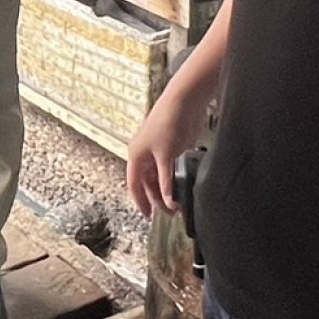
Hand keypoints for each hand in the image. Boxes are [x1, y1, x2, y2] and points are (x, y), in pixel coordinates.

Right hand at [126, 77, 209, 215]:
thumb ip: (166, 181)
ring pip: (160, 177)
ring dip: (167, 190)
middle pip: (148, 182)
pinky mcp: (172, 148)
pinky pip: (170, 170)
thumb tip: (167, 202)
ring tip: (178, 204)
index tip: (148, 215)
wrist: (184, 103)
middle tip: (170, 212)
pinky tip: (182, 188)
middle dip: (157, 198)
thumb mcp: (166, 157)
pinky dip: (175, 180)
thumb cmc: (168, 123)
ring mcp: (158, 152)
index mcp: (136, 155)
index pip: (134, 184)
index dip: (140, 200)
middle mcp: (145, 154)